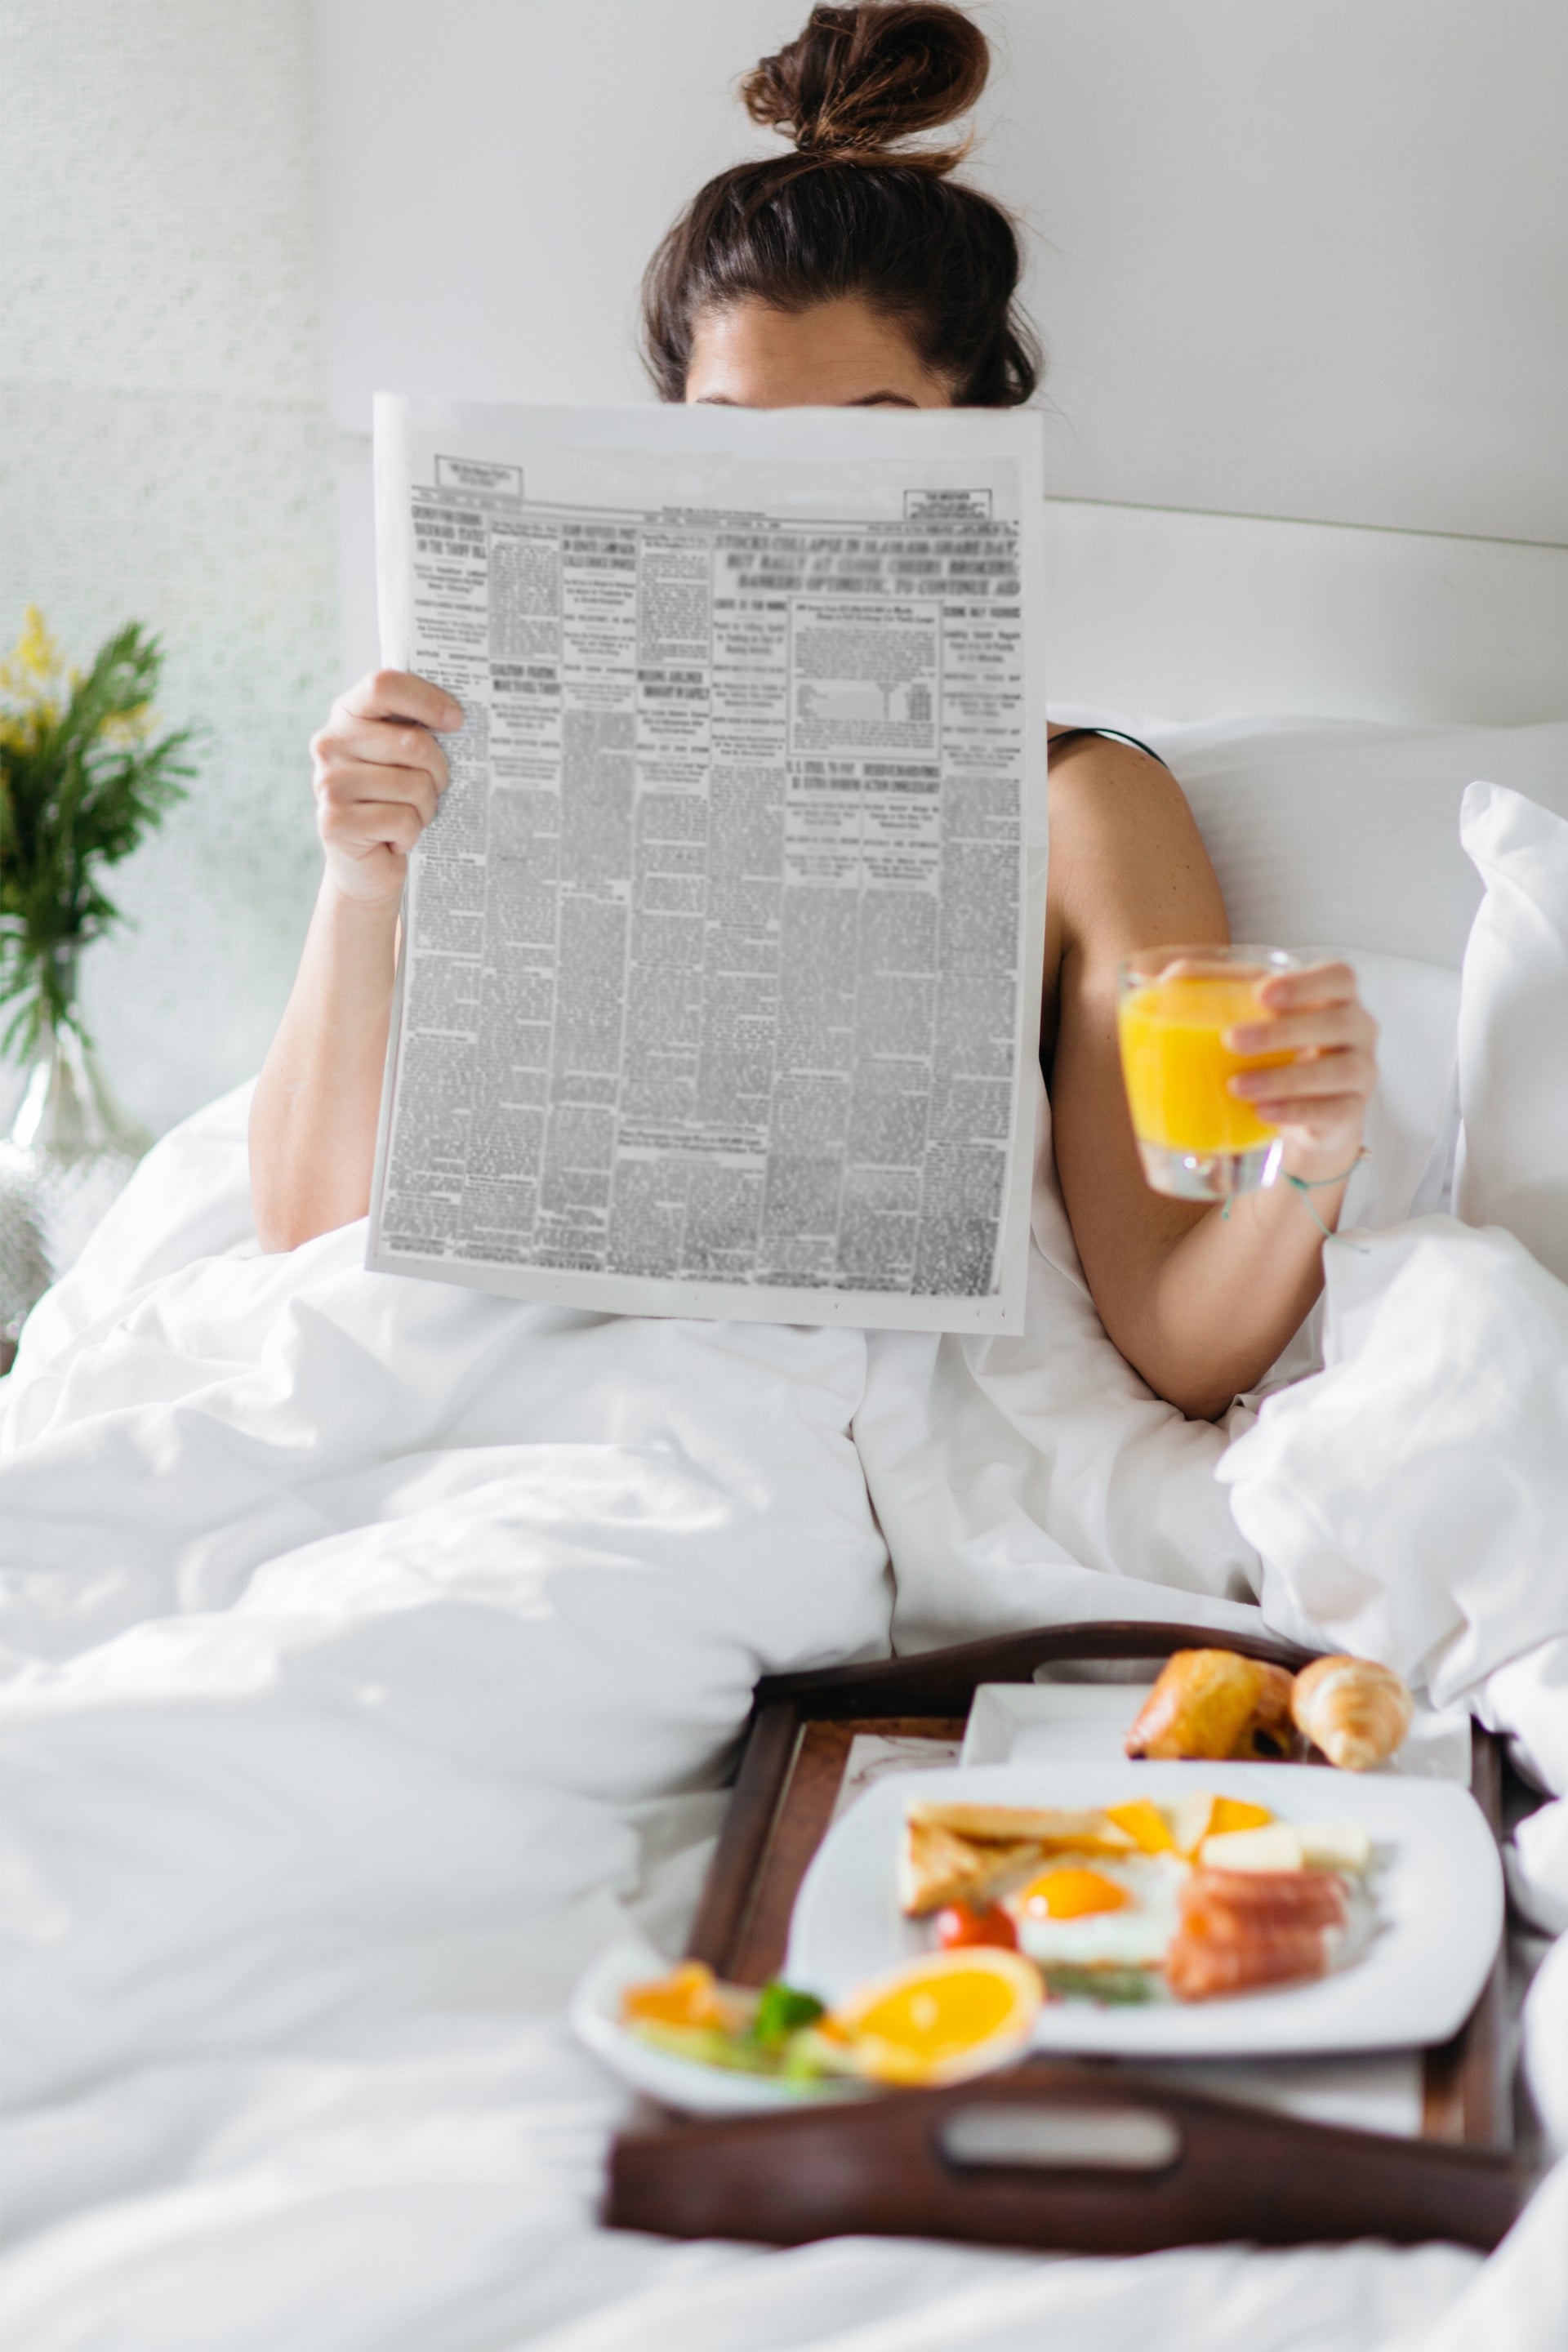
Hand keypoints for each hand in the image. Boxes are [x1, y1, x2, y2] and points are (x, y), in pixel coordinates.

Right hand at [309, 670, 463, 909]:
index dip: (426, 700)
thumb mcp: (403, 759)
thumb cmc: (394, 802)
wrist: (366, 865)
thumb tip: (461, 716)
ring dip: (426, 809)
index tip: (457, 721)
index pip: (384, 686)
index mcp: (347, 716)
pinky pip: (402, 820)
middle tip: (435, 789)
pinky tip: (395, 838)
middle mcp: (329, 744)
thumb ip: (416, 730)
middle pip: (412, 742)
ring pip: (413, 785)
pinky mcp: (334, 822)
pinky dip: (411, 834)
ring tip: (411, 816)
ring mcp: (328, 784)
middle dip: (439, 771)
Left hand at [1225, 960, 1378, 1172]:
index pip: (1339, 977)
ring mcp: (1359, 1073)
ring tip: (1237, 1085)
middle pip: (1338, 1022)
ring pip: (1338, 1071)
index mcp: (1334, 996)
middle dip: (1284, 1031)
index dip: (1305, 983)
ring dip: (1285, 1078)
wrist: (1308, 1111)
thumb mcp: (1251, 1013)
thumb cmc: (1279, 1047)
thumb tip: (1165, 976)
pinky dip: (1296, 1111)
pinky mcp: (1351, 1113)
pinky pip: (1333, 1111)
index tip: (1262, 994)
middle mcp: (1357, 1030)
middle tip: (1232, 1040)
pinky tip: (1262, 1112)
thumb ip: (1215, 987)